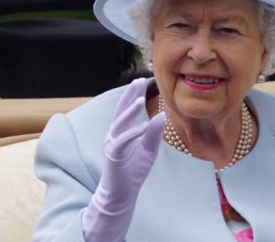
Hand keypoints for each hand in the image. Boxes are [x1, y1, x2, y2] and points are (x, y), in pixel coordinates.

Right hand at [82, 78, 165, 241]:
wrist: (123, 193)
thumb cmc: (134, 171)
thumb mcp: (149, 150)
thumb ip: (153, 133)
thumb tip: (162, 115)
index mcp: (124, 131)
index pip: (128, 108)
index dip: (133, 94)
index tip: (141, 80)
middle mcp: (115, 134)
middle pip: (121, 110)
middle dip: (129, 95)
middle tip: (138, 80)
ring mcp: (113, 144)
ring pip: (120, 123)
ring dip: (130, 110)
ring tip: (140, 98)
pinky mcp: (114, 155)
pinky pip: (123, 141)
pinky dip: (133, 132)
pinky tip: (143, 125)